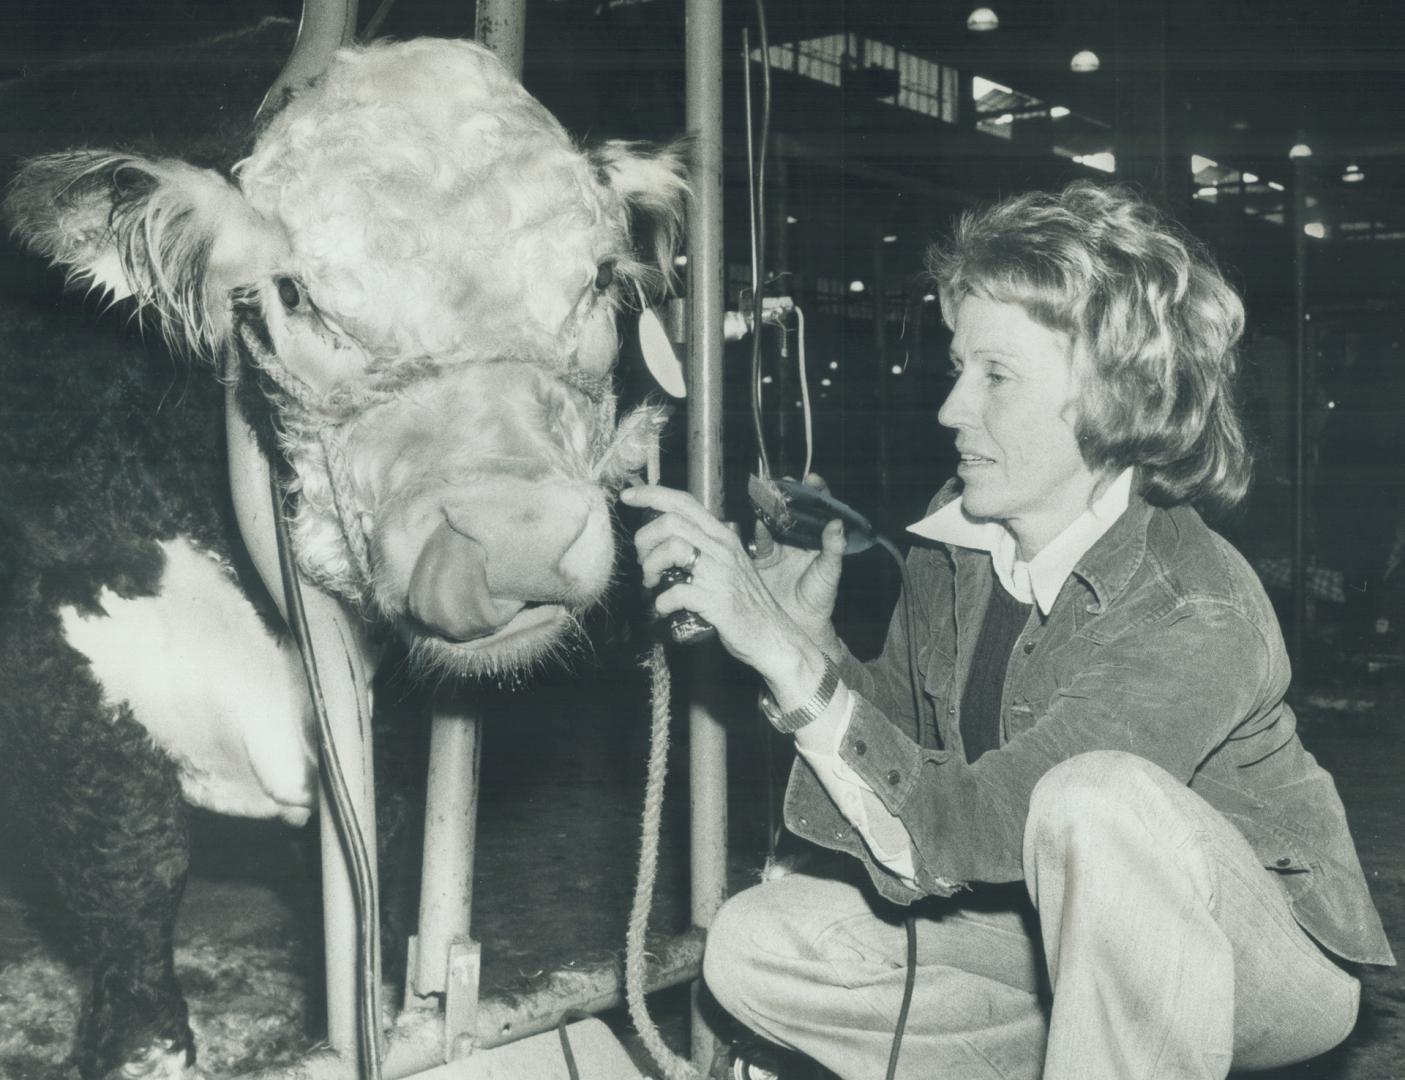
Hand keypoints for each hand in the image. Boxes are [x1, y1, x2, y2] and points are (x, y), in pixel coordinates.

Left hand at [620, 483, 828, 708]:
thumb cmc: (745, 603)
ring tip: (653, 583)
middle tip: (645, 562)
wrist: (772, 635)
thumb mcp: (726, 565)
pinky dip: (661, 602)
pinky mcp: (716, 600)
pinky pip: (675, 592)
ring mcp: (720, 573)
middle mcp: (722, 548)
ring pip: (671, 548)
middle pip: (670, 521)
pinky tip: (665, 608)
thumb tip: (661, 541)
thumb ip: (701, 549)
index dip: (651, 494)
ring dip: (651, 567)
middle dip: (645, 539)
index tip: (628, 496)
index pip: (684, 501)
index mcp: (722, 536)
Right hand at [750, 474, 845, 652]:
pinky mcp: (760, 561)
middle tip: (783, 482)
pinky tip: (756, 524)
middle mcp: (796, 543)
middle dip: (786, 495)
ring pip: (772, 523)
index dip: (814, 493)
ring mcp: (777, 551)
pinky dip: (756, 531)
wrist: (797, 629)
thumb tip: (837, 524)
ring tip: (767, 495)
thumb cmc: (819, 603)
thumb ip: (833, 550)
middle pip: (791, 512)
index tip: (811, 479)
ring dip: (769, 509)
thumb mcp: (829, 574)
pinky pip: (756, 542)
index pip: (816, 512)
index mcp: (815, 543)